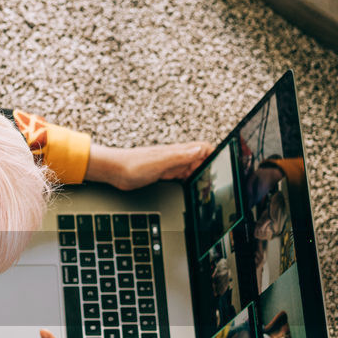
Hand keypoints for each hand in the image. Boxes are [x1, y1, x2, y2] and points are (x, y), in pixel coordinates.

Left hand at [86, 142, 211, 189]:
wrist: (114, 171)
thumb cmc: (133, 164)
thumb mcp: (159, 162)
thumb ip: (179, 156)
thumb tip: (199, 150)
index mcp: (177, 152)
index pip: (203, 148)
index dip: (215, 155)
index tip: (222, 165)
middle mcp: (175, 157)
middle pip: (200, 160)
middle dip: (210, 169)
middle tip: (215, 182)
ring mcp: (169, 166)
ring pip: (192, 169)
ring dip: (201, 176)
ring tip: (206, 188)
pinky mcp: (163, 175)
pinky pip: (181, 177)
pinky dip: (189, 182)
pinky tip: (190, 189)